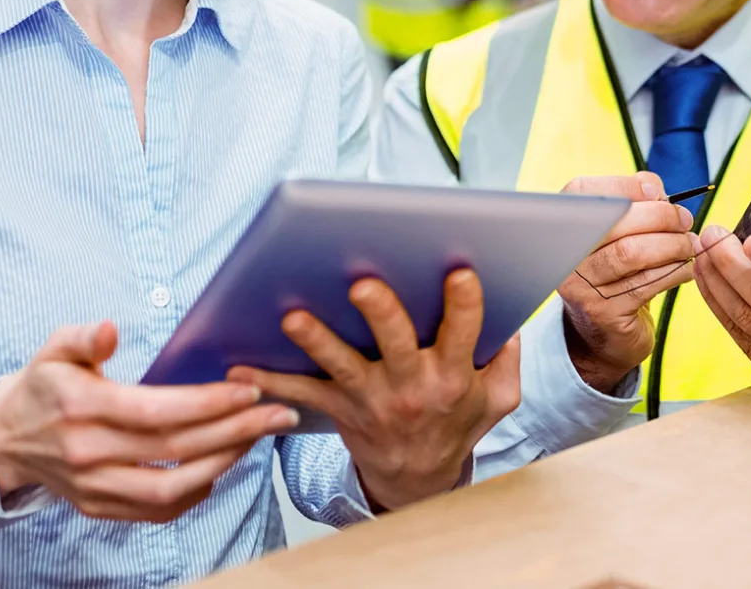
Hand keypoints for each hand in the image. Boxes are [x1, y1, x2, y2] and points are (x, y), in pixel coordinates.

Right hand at [0, 322, 298, 521]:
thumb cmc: (44, 386)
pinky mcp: (98, 508)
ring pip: (170, 489)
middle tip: (279, 414)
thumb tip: (111, 329)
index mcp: (81, 409)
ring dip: (223, 464)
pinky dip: (194, 494)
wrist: (3, 438)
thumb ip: (84, 337)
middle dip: (235, 431)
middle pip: (175, 450)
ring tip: (258, 438)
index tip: (250, 391)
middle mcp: (88, 454)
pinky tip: (222, 466)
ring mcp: (93, 487)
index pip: (156, 412)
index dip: (208, 404)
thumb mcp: (55, 349)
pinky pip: (155, 511)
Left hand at [227, 270, 519, 512]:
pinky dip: (269, 382)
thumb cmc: (457, 422)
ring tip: (294, 318)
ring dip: (317, 340)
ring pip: (342, 365)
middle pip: (396, 344)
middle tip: (364, 283)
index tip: (459, 272)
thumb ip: (507, 357)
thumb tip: (511, 316)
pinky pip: (302, 393)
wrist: (417, 479)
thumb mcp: (498, 398)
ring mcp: (372, 398)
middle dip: (381, 312)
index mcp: (453, 375)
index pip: (465, 334)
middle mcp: (412, 385)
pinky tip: (239, 366)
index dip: (464, 303)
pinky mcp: (340, 407)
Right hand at [558, 173, 695, 393]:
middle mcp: (564, 253)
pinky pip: (645, 284)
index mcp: (565, 225)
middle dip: (660, 216)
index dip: (623, 185)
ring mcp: (579, 285)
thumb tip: (655, 189)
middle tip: (685, 220)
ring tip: (689, 244)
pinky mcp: (602, 311)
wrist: (603, 334)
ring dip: (672, 245)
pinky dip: (675, 271)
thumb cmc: (617, 273)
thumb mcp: (621, 234)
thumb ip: (635, 202)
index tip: (658, 192)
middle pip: (614, 222)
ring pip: (632, 253)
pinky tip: (687, 268)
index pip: (583, 190)